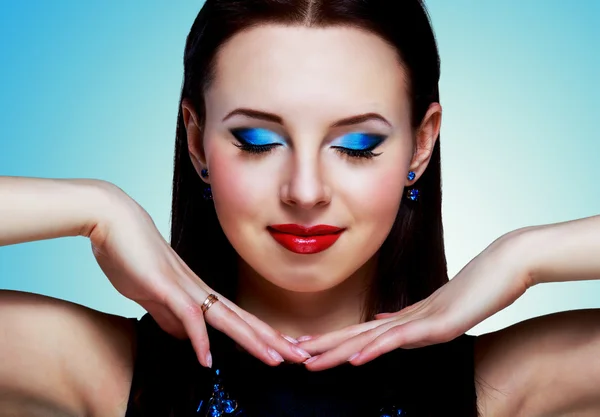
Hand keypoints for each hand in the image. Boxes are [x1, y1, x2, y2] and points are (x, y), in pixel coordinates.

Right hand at [86, 183, 306, 367]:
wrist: (111, 219)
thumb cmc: (131, 254)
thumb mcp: (152, 294)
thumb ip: (170, 316)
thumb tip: (187, 338)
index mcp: (197, 291)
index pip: (238, 317)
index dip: (262, 335)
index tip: (284, 350)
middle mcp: (198, 289)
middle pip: (243, 318)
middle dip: (273, 340)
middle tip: (301, 356)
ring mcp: (184, 286)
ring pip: (226, 318)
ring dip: (252, 340)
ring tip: (277, 359)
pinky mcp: (164, 286)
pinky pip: (187, 316)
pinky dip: (199, 339)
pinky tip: (206, 361)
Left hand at [298, 231, 531, 370]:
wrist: (505, 265)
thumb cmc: (479, 286)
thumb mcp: (440, 310)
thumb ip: (412, 320)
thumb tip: (385, 325)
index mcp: (406, 317)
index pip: (363, 332)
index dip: (334, 340)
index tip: (307, 346)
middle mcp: (406, 317)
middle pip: (357, 334)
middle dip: (323, 345)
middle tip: (292, 352)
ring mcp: (420, 320)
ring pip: (370, 338)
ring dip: (337, 350)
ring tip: (308, 359)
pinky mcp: (436, 324)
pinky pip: (400, 339)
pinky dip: (375, 349)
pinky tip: (354, 359)